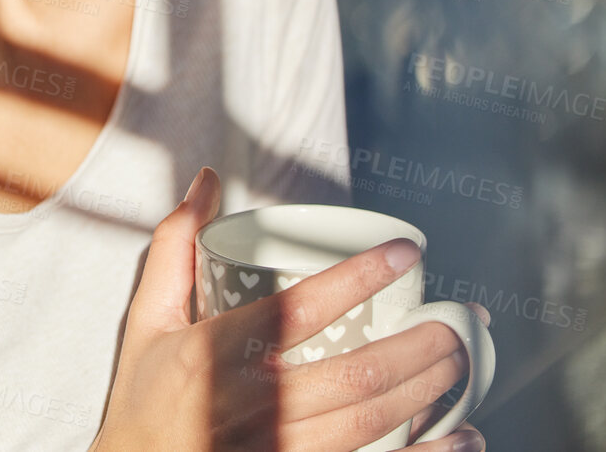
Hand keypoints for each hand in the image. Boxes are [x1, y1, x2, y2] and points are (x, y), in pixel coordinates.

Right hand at [90, 167, 485, 451]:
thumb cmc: (143, 403)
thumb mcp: (147, 321)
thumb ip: (175, 246)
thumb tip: (207, 181)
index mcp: (216, 355)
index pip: (301, 308)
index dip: (360, 277)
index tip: (405, 253)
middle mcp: (253, 405)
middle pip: (356, 373)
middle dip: (419, 346)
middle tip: (455, 321)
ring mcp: (278, 450)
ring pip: (372, 421)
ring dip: (428, 390)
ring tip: (460, 362)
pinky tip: (462, 438)